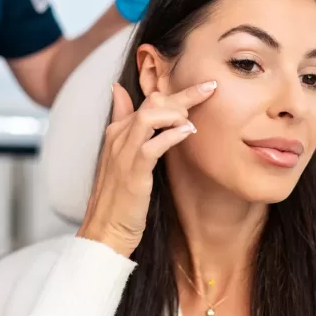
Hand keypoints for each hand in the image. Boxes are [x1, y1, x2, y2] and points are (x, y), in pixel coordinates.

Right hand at [77, 81, 215, 256]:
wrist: (105, 229)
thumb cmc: (119, 197)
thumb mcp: (122, 158)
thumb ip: (125, 126)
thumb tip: (119, 92)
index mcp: (117, 131)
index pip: (147, 98)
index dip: (176, 90)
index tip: (204, 87)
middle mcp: (118, 136)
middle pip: (152, 101)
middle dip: (184, 94)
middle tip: (210, 89)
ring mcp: (124, 152)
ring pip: (150, 115)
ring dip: (176, 113)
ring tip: (192, 123)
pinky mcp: (133, 171)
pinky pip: (153, 144)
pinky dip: (173, 134)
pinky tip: (188, 133)